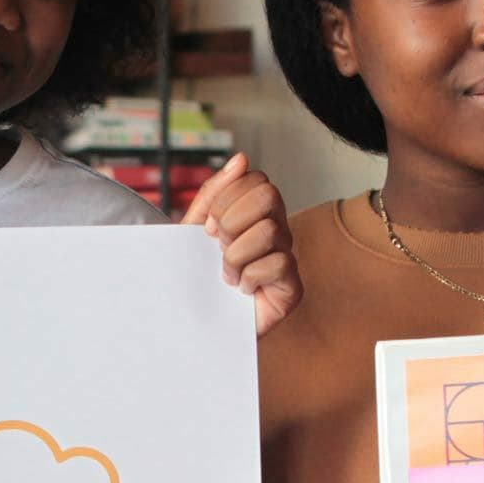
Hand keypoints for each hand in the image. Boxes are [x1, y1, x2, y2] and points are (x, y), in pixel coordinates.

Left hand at [183, 152, 302, 337]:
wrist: (191, 324)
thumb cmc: (195, 277)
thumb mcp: (193, 230)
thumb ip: (213, 193)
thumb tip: (241, 158)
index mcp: (256, 213)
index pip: (257, 180)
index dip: (226, 199)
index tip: (208, 228)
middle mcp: (277, 230)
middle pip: (268, 195)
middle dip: (231, 222)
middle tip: (219, 248)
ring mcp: (287, 258)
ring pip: (269, 231)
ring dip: (235, 256)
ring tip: (227, 276)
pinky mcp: (292, 289)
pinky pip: (279, 264)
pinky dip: (250, 278)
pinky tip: (242, 292)